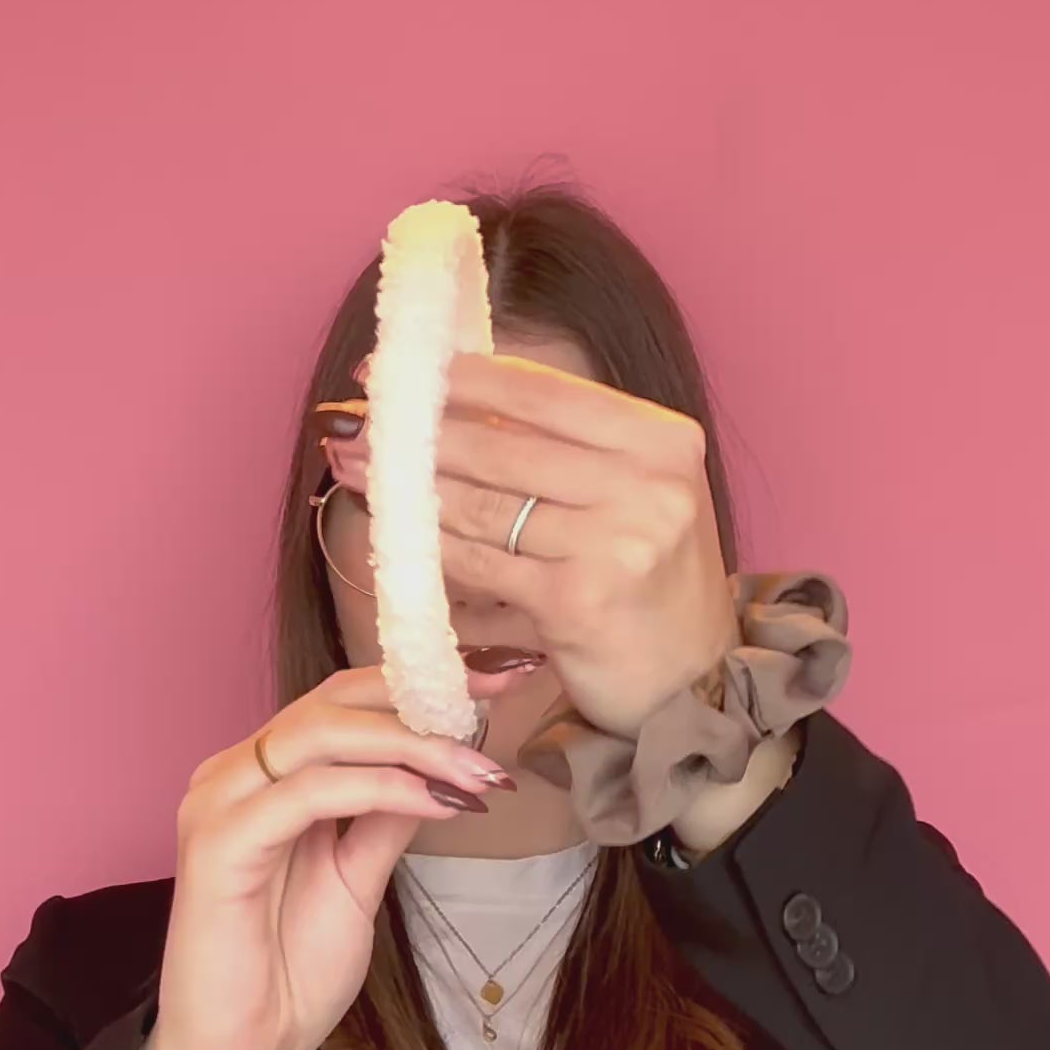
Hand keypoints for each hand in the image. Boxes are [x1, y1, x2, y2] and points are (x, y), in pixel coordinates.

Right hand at [139, 660, 525, 1049]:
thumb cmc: (289, 972)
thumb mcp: (359, 880)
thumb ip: (387, 819)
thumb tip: (443, 767)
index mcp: (266, 778)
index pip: (344, 702)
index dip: (419, 684)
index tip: (499, 681)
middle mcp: (235, 776)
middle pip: (332, 702)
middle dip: (423, 698)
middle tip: (497, 702)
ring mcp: (220, 805)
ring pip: (320, 735)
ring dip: (412, 746)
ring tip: (478, 772)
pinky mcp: (218, 846)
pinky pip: (308, 794)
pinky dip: (380, 789)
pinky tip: (435, 803)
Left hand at [326, 351, 739, 739]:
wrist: (691, 681)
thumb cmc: (650, 581)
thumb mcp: (633, 494)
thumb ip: (562, 449)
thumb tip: (451, 401)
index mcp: (663, 441)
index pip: (545, 393)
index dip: (464, 378)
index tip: (400, 367)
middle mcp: (647, 486)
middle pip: (503, 446)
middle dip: (419, 435)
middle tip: (359, 425)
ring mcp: (613, 546)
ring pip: (482, 506)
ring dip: (410, 492)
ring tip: (359, 472)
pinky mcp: (575, 604)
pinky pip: (479, 567)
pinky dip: (433, 556)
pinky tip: (397, 542)